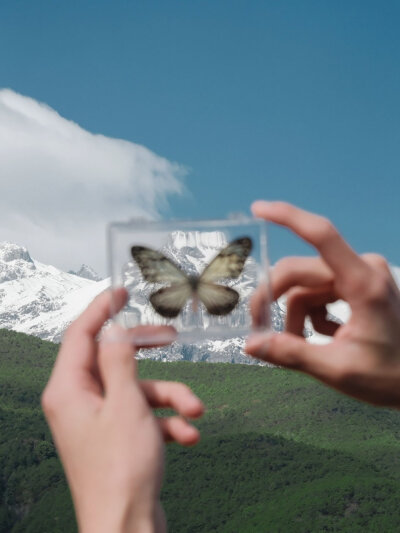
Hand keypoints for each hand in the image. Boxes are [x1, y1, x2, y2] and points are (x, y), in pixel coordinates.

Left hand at [42, 288, 203, 532]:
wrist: (128, 529)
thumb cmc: (121, 471)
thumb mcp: (126, 404)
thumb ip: (119, 360)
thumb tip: (114, 327)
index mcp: (68, 390)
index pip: (80, 335)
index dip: (100, 309)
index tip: (120, 291)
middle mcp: (79, 403)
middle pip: (113, 360)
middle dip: (147, 353)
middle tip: (171, 336)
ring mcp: (98, 422)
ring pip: (136, 390)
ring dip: (169, 397)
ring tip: (195, 411)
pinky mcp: (117, 438)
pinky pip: (143, 416)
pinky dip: (167, 422)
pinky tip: (188, 436)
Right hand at [246, 201, 399, 407]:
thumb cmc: (389, 376)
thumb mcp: (338, 370)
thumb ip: (292, 354)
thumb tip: (250, 344)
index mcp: (363, 283)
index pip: (322, 235)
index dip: (287, 217)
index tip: (257, 208)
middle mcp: (362, 270)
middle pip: (300, 272)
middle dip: (274, 297)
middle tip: (258, 328)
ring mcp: (360, 276)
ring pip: (305, 286)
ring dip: (295, 315)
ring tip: (303, 346)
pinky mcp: (356, 284)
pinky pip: (318, 293)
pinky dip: (311, 315)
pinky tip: (326, 337)